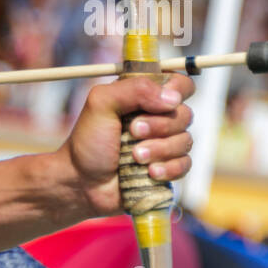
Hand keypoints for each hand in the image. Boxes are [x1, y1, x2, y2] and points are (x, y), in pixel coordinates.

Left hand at [59, 74, 194, 217]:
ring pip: (185, 141)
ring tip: (134, 157)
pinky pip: (185, 165)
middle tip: (133, 132)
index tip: (161, 102)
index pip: (180, 84)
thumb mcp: (101, 103)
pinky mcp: (167, 168)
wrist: (81, 182)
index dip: (177, 90)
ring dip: (159, 149)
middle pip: (185, 114)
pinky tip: (149, 173)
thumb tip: (173, 98)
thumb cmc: (88, 142)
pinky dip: (168, 168)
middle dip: (160, 125)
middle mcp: (158, 118)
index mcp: (144, 97)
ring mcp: (164, 144)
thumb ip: (134, 89)